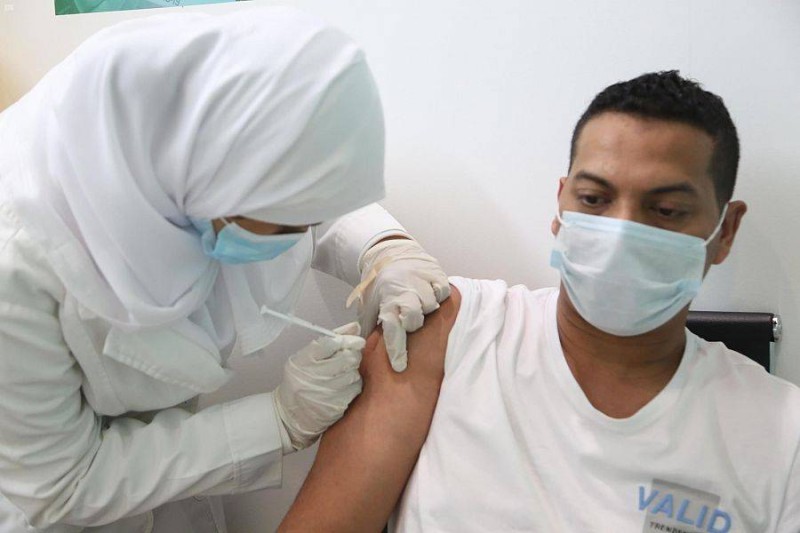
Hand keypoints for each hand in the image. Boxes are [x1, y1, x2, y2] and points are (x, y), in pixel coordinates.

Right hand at [273, 323, 364, 451]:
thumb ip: (330, 340)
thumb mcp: (306, 358)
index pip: (330, 343)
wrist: (291, 414)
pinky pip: (354, 388)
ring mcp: (326, 393)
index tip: (356, 339)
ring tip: (343, 372)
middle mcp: (314, 376)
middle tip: (350, 355)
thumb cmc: (300, 380)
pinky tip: (343, 385)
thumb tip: (355, 327)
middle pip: (347, 357)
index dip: (347, 339)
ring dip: (353, 370)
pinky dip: (353, 384)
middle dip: (353, 354)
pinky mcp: (336, 405)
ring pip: (353, 373)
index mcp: (303, 361)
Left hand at [347, 239, 449, 371]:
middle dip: (414, 323)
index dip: (396, 349)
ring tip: (420, 303)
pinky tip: (431, 292)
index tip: (400, 366)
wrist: (389, 253)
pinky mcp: (435, 271)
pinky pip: (443, 290)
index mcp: (386, 300)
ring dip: (427, 307)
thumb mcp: (369, 304)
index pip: (391, 328)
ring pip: (431, 303)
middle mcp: (404, 289)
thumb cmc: (380, 285)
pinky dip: (439, 294)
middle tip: (410, 320)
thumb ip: (369, 326)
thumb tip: (364, 352)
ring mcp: (421, 279)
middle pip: (415, 316)